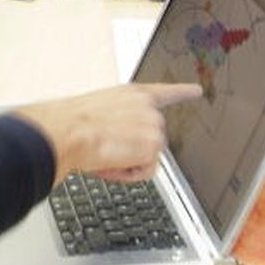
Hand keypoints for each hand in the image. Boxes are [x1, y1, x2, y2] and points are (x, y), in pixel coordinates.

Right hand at [12, 82, 201, 184]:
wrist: (68, 131)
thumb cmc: (71, 122)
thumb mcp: (97, 110)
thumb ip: (118, 118)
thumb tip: (117, 136)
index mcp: (131, 94)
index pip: (163, 91)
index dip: (182, 91)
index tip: (196, 90)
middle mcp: (147, 107)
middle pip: (151, 139)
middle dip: (132, 150)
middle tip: (107, 148)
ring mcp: (153, 125)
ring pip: (147, 156)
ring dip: (128, 162)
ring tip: (105, 152)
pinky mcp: (153, 145)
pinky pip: (145, 171)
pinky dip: (128, 173)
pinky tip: (113, 161)